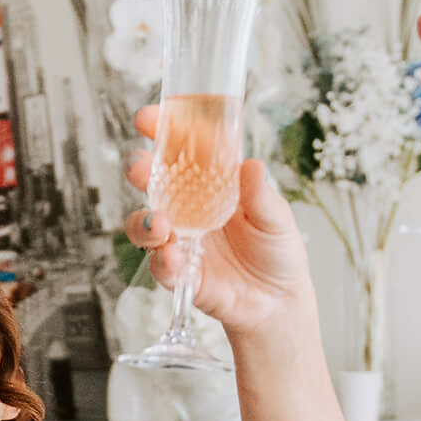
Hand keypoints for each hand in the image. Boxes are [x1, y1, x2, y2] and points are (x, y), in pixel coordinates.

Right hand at [121, 105, 314, 340]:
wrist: (279, 301)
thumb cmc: (276, 250)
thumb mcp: (276, 216)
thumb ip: (260, 194)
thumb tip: (251, 166)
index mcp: (209, 185)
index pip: (180, 151)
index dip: (162, 132)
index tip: (149, 118)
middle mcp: (187, 210)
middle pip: (152, 183)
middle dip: (140, 170)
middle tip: (142, 166)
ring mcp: (179, 241)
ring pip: (144, 225)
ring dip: (145, 220)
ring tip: (161, 222)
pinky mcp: (180, 274)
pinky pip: (161, 266)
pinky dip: (163, 261)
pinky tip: (173, 256)